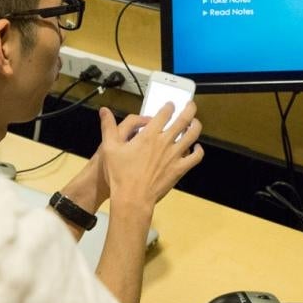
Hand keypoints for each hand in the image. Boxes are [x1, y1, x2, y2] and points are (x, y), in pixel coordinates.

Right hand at [98, 102, 203, 218]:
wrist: (132, 198)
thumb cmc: (120, 174)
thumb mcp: (109, 148)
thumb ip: (108, 127)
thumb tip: (104, 110)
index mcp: (149, 135)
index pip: (165, 113)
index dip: (169, 106)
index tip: (170, 104)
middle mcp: (165, 142)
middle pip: (184, 119)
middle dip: (189, 109)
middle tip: (190, 104)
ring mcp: (174, 155)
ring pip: (193, 135)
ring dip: (196, 126)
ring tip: (195, 122)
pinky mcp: (179, 168)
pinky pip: (195, 157)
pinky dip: (198, 150)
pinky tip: (196, 148)